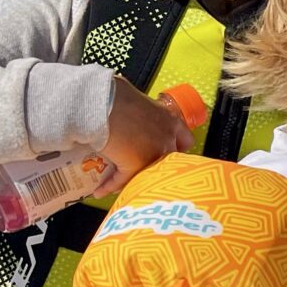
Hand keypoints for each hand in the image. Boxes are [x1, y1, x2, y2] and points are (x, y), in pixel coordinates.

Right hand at [93, 77, 195, 194]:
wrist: (103, 104)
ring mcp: (152, 153)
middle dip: (161, 166)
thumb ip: (142, 110)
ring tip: (127, 185)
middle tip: (146, 170)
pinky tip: (101, 191)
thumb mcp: (138, 100)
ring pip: (149, 173)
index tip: (169, 151)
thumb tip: (128, 106)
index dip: (177, 148)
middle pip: (172, 160)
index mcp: (170, 121)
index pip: (185, 140)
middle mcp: (167, 139)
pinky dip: (110, 186)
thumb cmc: (115, 96)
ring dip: (138, 179)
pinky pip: (122, 179)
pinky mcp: (134, 164)